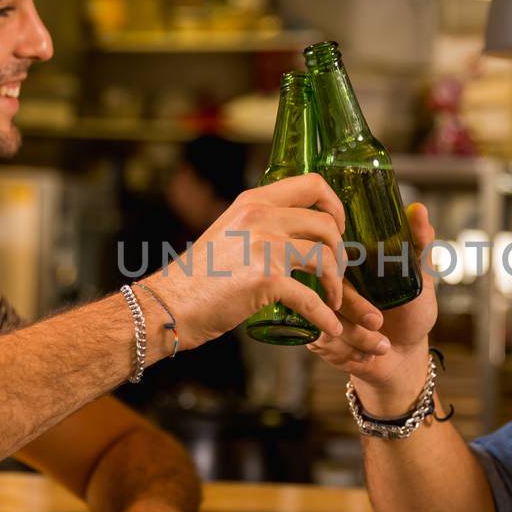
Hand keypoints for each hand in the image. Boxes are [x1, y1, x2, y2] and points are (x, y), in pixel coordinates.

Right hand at [147, 173, 391, 354]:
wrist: (170, 303)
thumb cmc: (198, 276)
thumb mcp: (230, 231)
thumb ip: (260, 224)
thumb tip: (294, 230)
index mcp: (255, 201)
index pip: (313, 183)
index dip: (336, 206)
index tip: (339, 229)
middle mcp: (262, 217)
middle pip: (327, 223)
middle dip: (341, 252)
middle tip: (337, 272)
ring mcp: (265, 246)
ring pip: (326, 257)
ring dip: (337, 284)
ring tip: (334, 300)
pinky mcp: (266, 279)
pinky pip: (312, 299)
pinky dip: (325, 317)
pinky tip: (329, 328)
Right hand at [307, 202, 438, 405]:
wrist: (403, 356)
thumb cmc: (412, 313)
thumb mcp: (421, 278)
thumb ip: (419, 245)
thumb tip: (419, 210)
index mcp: (350, 262)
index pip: (335, 254)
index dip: (349, 270)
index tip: (372, 290)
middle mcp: (329, 282)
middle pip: (326, 286)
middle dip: (355, 309)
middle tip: (378, 323)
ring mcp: (320, 309)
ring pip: (324, 317)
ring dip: (356, 336)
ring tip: (382, 344)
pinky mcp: (316, 337)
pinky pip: (323, 342)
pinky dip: (348, 352)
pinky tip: (367, 354)